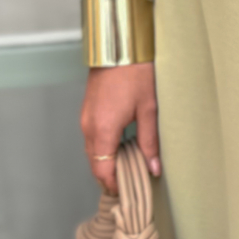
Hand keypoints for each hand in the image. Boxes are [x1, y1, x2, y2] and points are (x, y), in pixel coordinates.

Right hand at [79, 0, 159, 191]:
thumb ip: (149, 142)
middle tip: (132, 186)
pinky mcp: (87, 109)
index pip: (102, 171)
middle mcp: (88, 126)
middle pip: (95, 163)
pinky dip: (103, 148)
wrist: (121, 43)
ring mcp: (85, 117)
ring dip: (107, 162)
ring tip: (130, 169)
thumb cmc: (137, 72)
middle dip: (111, 177)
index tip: (129, 195)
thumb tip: (153, 168)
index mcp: (102, 130)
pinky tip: (122, 147)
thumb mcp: (149, 109)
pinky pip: (91, 137)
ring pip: (92, 151)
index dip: (115, 186)